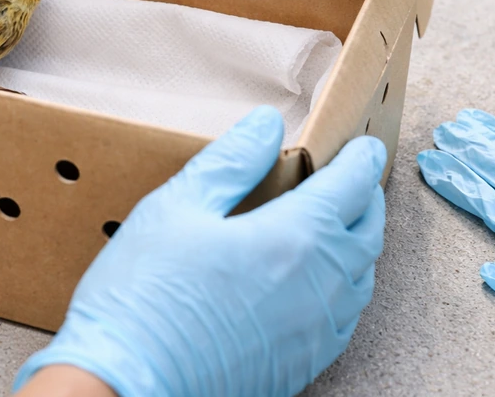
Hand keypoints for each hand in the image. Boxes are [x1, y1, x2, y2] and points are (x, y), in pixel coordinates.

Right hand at [13, 107, 386, 396]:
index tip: (365, 145)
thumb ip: (229, 162)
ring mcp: (313, 333)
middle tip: (356, 180)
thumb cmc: (144, 294)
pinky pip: (343, 322)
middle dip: (367, 200)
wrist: (127, 383)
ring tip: (341, 226)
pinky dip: (345, 291)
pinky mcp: (300, 367)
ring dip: (360, 245)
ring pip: (362, 281)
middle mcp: (318, 287)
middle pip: (367, 234)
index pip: (349, 188)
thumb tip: (266, 124)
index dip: (361, 160)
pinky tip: (321, 286)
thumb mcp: (176, 207)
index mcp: (292, 238)